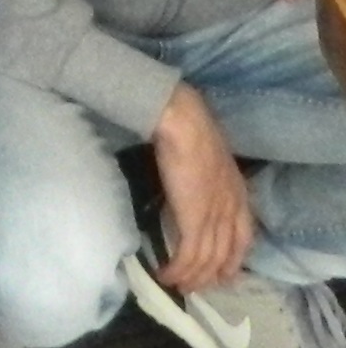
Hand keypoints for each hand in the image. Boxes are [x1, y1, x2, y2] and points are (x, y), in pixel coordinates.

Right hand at [149, 83, 255, 294]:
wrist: (183, 122)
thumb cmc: (192, 129)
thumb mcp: (211, 157)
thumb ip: (209, 176)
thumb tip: (194, 184)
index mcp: (239, 195)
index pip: (244, 239)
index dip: (233, 259)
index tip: (220, 272)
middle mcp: (233, 211)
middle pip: (226, 255)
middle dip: (211, 275)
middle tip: (194, 287)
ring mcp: (215, 217)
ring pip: (208, 260)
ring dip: (192, 277)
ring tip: (176, 285)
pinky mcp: (194, 220)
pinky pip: (189, 255)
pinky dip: (178, 268)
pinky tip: (166, 273)